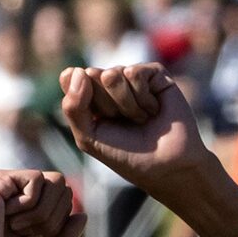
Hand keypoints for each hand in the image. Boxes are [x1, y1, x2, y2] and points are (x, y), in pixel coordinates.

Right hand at [0, 170, 84, 236]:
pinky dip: (28, 205)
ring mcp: (8, 181)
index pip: (65, 199)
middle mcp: (18, 189)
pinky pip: (36, 180)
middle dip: (52, 219)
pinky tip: (6, 215)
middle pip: (63, 187)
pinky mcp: (0, 178)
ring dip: (40, 214)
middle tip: (25, 234)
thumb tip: (83, 215)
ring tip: (15, 226)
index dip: (58, 224)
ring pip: (54, 182)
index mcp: (28, 206)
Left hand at [59, 64, 211, 207]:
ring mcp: (131, 76)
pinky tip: (154, 109)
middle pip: (91, 75)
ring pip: (113, 74)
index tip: (100, 123)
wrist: (167, 166)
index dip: (82, 101)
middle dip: (106, 106)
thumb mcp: (89, 138)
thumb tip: (79, 70)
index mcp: (89, 96)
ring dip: (127, 106)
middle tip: (123, 123)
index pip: (70, 78)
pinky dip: (143, 98)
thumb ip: (72, 107)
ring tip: (141, 119)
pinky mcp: (153, 72)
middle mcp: (109, 82)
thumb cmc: (128, 155)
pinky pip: (134, 73)